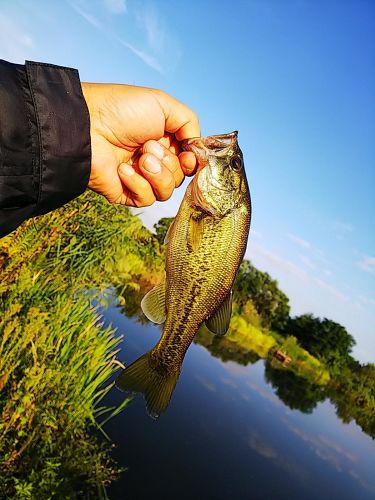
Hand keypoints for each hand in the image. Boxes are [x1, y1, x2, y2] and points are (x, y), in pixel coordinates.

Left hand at [81, 83, 199, 205]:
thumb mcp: (164, 104)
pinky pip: (146, 199)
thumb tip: (198, 149)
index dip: (193, 162)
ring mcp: (139, 178)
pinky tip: (123, 169)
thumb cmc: (121, 110)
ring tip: (139, 157)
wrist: (86, 126)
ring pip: (166, 192)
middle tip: (148, 146)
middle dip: (169, 163)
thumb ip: (190, 123)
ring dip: (156, 174)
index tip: (188, 156)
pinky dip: (138, 183)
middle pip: (180, 178)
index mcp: (164, 141)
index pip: (189, 162)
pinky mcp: (125, 193)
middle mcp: (153, 161)